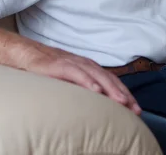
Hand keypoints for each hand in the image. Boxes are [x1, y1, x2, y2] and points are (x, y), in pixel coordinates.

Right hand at [24, 44, 141, 115]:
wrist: (29, 55)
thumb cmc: (50, 70)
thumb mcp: (71, 81)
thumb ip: (85, 89)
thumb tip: (99, 106)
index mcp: (90, 69)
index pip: (112, 82)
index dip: (125, 94)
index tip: (136, 109)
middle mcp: (86, 65)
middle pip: (109, 79)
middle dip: (124, 94)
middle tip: (135, 109)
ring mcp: (74, 63)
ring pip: (97, 75)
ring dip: (111, 89)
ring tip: (121, 101)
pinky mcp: (61, 65)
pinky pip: (77, 73)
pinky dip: (88, 81)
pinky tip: (96, 90)